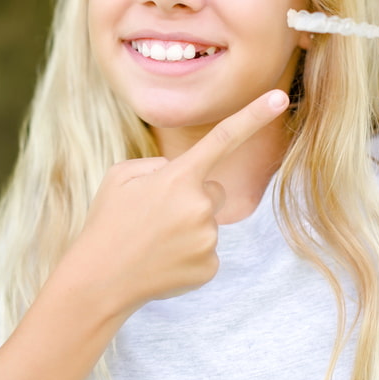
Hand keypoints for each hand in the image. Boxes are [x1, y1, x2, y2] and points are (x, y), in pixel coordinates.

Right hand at [76, 90, 289, 310]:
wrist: (98, 281)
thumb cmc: (108, 222)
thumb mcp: (120, 176)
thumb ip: (159, 166)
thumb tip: (183, 175)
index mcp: (178, 177)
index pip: (224, 138)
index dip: (254, 116)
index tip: (280, 98)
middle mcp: (199, 205)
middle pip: (213, 191)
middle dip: (191, 198)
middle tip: (154, 218)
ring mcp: (207, 238)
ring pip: (208, 222)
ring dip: (186, 228)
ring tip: (152, 241)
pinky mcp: (209, 267)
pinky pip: (206, 251)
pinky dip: (187, 255)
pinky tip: (162, 261)